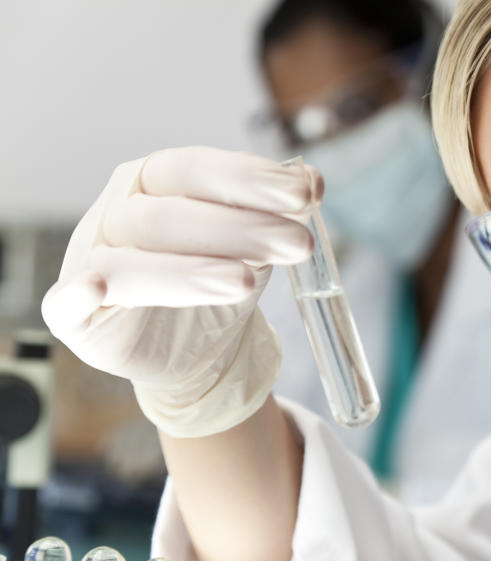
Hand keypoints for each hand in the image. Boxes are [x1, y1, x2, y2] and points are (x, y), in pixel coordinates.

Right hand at [43, 147, 318, 436]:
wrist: (199, 348)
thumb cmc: (222, 278)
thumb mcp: (257, 242)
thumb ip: (278, 210)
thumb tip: (310, 180)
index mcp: (156, 180)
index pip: (195, 168)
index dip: (249, 179)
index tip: (305, 194)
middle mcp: (118, 212)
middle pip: (170, 215)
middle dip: (240, 228)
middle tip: (298, 244)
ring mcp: (90, 261)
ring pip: (131, 260)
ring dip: (191, 270)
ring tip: (247, 282)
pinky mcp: (75, 314)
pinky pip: (66, 303)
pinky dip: (79, 295)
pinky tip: (95, 290)